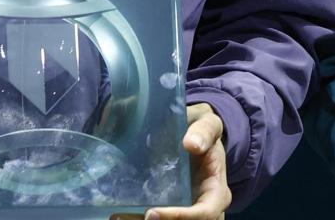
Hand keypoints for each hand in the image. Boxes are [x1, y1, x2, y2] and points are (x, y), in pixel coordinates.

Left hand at [116, 102, 230, 219]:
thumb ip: (204, 131)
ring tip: (117, 217)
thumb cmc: (203, 130)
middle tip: (127, 218)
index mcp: (216, 191)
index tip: (152, 213)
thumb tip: (192, 144)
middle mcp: (204, 207)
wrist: (195, 134)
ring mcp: (187, 211)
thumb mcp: (208, 124)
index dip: (181, 217)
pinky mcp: (171, 210)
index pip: (205, 213)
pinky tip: (117, 215)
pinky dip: (138, 218)